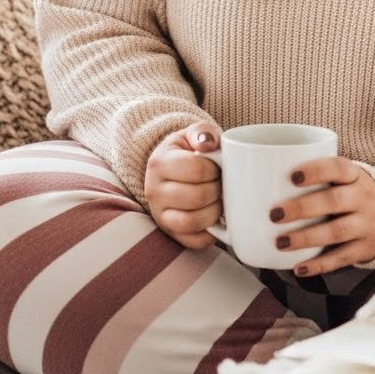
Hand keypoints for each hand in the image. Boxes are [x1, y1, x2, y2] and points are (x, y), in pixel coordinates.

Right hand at [144, 120, 222, 248]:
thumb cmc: (186, 152)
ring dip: (215, 211)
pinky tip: (216, 217)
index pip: (196, 169)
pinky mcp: (171, 234)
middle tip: (221, 183)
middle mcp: (154, 191)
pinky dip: (211, 232)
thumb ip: (202, 132)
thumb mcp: (191, 135)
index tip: (218, 167)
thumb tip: (209, 144)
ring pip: (193, 221)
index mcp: (159, 163)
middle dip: (218, 190)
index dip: (215, 169)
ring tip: (219, 199)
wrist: (170, 171)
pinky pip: (195, 241)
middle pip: (197, 197)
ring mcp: (160, 215)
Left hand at [269, 156, 374, 276]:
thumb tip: (260, 179)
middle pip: (333, 201)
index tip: (292, 176)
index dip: (316, 170)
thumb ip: (317, 177)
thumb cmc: (353, 192)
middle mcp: (363, 198)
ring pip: (335, 232)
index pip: (338, 168)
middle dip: (302, 208)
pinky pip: (341, 258)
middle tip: (275, 214)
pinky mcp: (366, 248)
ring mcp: (366, 224)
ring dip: (305, 238)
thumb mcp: (345, 177)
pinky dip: (319, 265)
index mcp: (355, 175)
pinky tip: (298, 268)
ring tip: (280, 242)